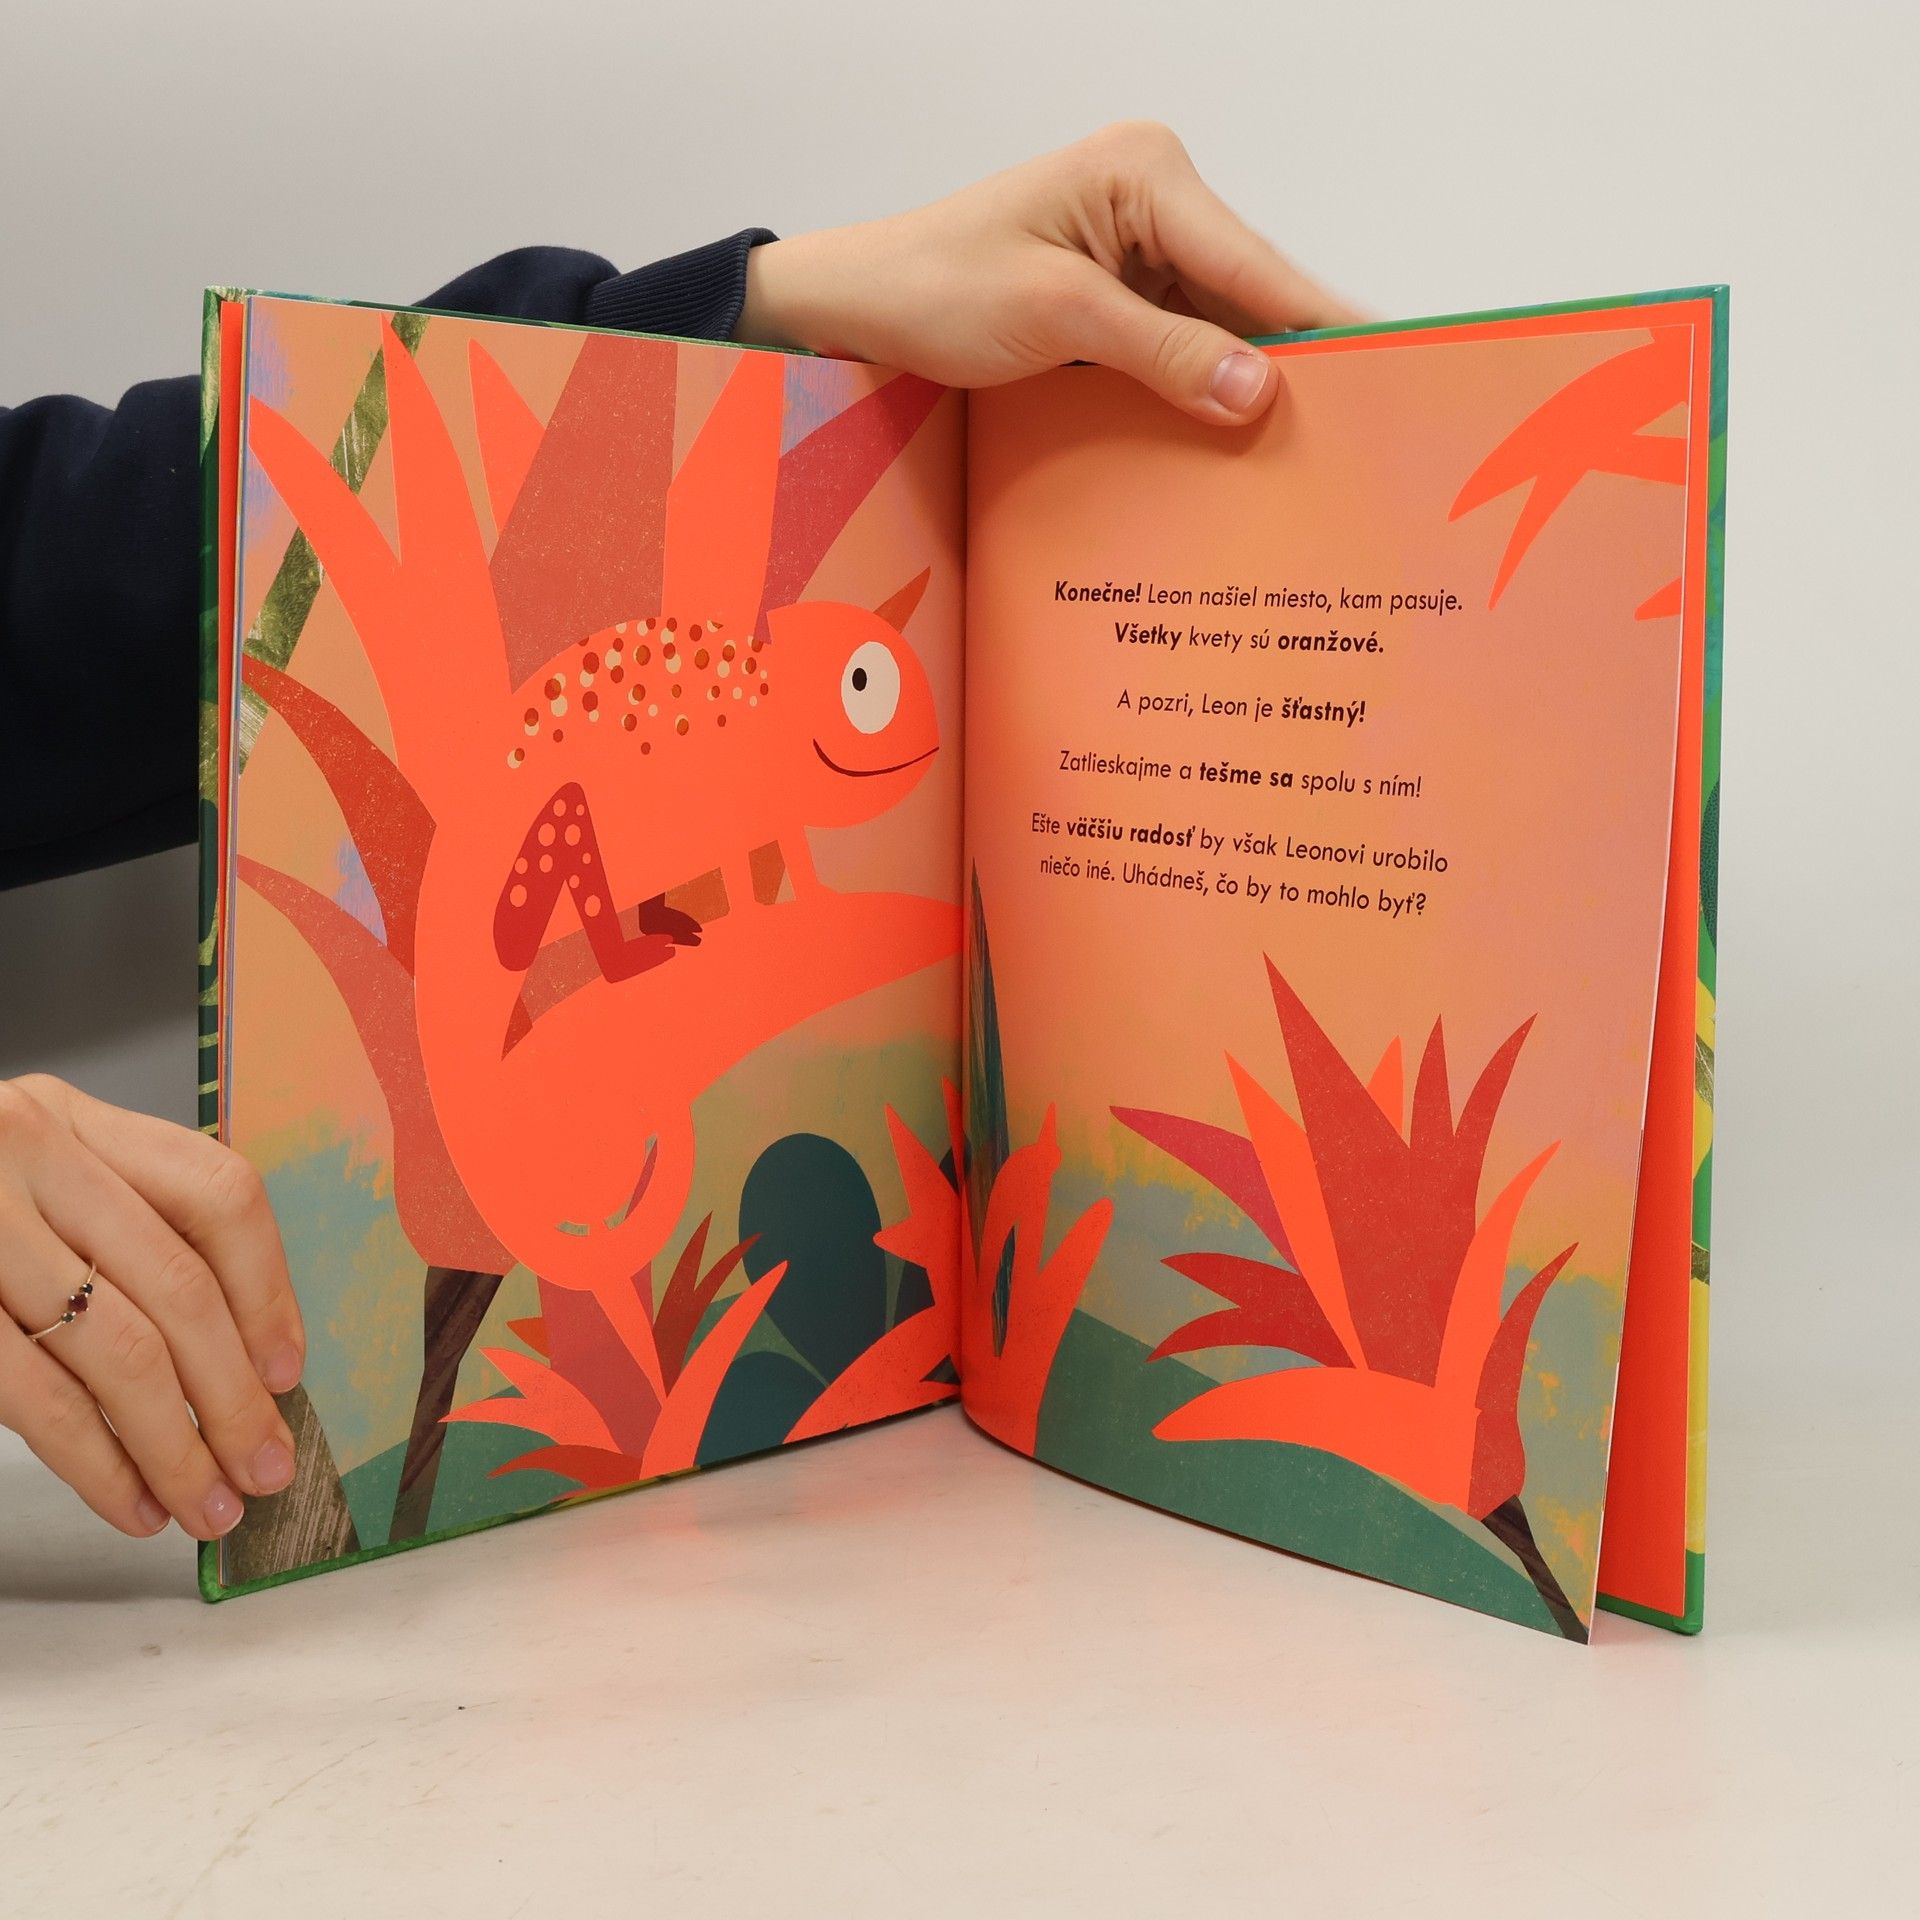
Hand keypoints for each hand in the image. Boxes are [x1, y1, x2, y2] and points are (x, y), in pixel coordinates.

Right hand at [0, 1075, 302, 1539]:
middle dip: (234, 1395)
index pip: (218, 1195)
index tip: (287, 1371)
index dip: (268, 1290)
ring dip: (174, 1447)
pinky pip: (35, 1397)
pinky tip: (133, 1502)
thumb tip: (246, 1358)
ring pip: (116, 1351)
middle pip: (178, 1286)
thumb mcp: (38, 1176)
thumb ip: (127, 1229)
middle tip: (266, 1467)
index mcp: (75, 1120)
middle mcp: (29, 1156)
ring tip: (207, 1505)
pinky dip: (97, 1462)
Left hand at [738, 121, 1363, 423]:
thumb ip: (1164, 351)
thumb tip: (1259, 392)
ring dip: (1248, 385)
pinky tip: (1236, 438)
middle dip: (1293, 361)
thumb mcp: (1056, 319)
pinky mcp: (1118, 293)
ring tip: (1312, 450)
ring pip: (1221, 326)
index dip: (1324, 325)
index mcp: (1144, 173)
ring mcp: (1137, 246)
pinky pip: (1182, 343)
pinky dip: (1203, 388)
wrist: (858, 306)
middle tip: (1361, 434)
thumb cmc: (935, 288)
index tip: (1394, 369)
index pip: (1257, 264)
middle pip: (1250, 294)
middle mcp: (1153, 197)